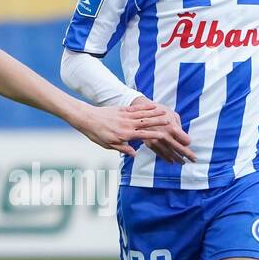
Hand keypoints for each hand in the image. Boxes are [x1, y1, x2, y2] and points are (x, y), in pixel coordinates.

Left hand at [75, 100, 195, 162]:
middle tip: (170, 122)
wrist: (87, 118)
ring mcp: (125, 116)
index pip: (143, 136)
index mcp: (125, 135)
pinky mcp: (122, 109)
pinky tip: (152, 105)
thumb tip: (135, 154)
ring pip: (143, 114)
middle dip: (159, 123)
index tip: (165, 136)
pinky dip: (145, 107)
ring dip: (154, 113)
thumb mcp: (109, 145)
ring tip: (165, 112)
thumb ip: (123, 148)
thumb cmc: (97, 134)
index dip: (155, 136)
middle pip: (146, 123)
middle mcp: (127, 124)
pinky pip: (136, 108)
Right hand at [123, 98, 195, 163]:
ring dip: (178, 159)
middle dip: (188, 155)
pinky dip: (166, 158)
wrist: (141, 112)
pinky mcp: (150, 144)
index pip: (185, 140)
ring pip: (170, 153)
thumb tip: (182, 137)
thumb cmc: (159, 111)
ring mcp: (158, 141)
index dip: (187, 142)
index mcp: (173, 128)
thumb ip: (179, 127)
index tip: (187, 142)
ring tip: (183, 163)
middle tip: (194, 160)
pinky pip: (160, 153)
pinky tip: (171, 162)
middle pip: (180, 149)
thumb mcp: (172, 115)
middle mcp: (166, 136)